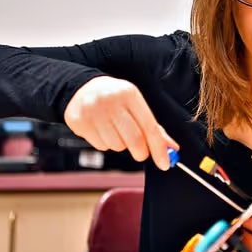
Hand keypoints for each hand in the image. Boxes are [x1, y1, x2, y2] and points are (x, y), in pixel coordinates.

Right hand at [64, 76, 178, 169]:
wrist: (83, 88)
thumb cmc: (116, 99)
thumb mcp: (136, 105)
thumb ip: (154, 127)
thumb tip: (171, 148)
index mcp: (130, 94)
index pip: (149, 127)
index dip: (159, 148)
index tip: (165, 164)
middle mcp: (111, 101)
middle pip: (134, 139)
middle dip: (141, 152)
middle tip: (141, 152)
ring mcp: (93, 111)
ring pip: (116, 145)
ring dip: (120, 145)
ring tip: (115, 130)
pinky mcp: (79, 122)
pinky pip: (101, 146)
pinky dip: (105, 144)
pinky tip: (101, 130)